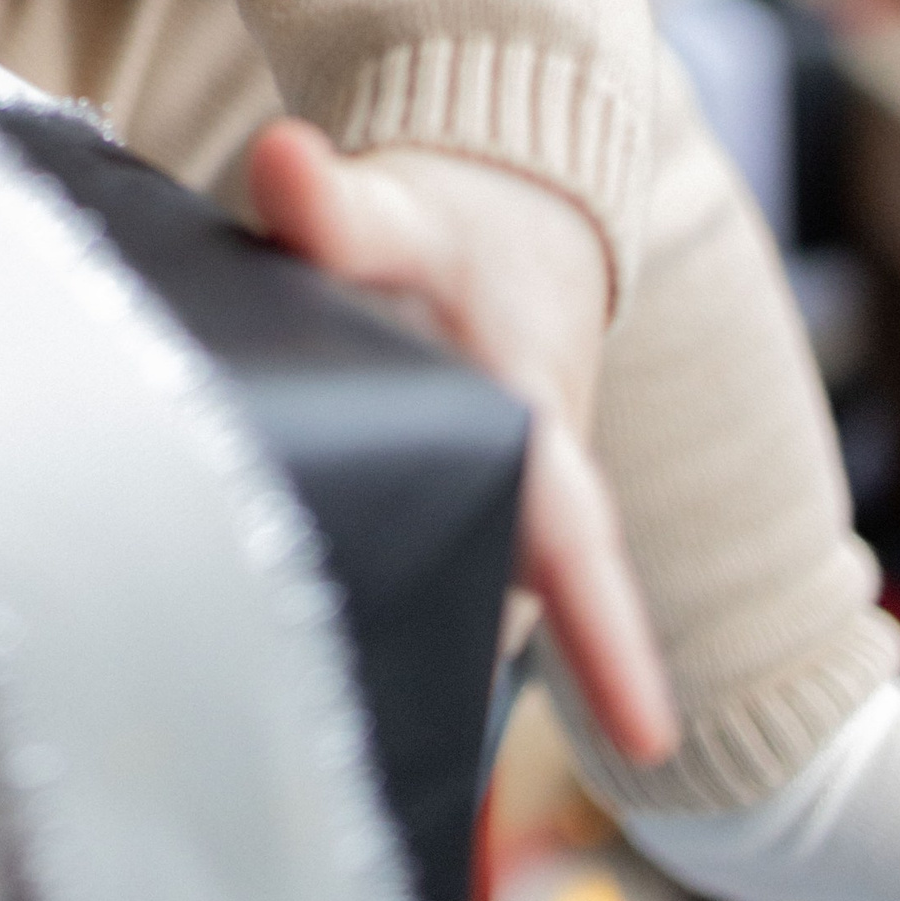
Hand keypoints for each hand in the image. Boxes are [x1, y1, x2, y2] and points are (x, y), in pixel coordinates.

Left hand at [246, 119, 676, 765]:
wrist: (490, 217)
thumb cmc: (459, 231)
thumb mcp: (404, 212)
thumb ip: (338, 206)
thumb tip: (281, 164)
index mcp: (539, 439)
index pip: (581, 552)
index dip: (613, 646)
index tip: (647, 736)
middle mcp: (521, 503)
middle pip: (486, 610)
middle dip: (433, 666)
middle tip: (339, 733)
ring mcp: (476, 518)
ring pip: (438, 604)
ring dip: (381, 646)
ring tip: (274, 708)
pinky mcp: (426, 517)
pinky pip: (394, 580)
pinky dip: (339, 607)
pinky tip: (251, 647)